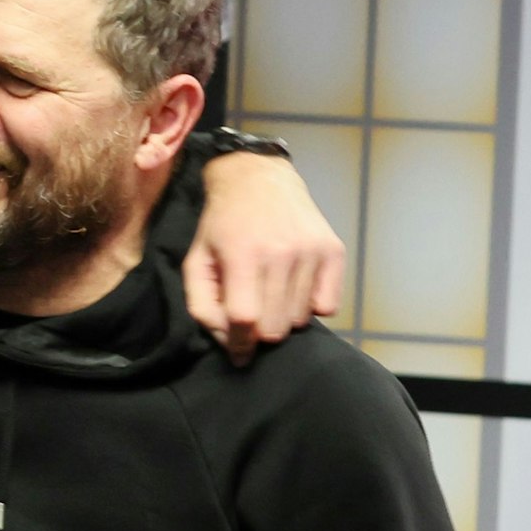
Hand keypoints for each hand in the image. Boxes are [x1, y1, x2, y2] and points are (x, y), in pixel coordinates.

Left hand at [185, 152, 344, 364]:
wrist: (258, 179)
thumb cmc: (222, 225)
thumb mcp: (196, 261)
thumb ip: (203, 305)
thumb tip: (229, 341)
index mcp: (242, 256)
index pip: (245, 319)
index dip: (238, 343)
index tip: (237, 350)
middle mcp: (281, 253)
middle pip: (275, 328)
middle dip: (259, 331)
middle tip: (253, 313)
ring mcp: (311, 251)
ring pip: (300, 320)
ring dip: (283, 316)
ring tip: (271, 292)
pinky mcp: (334, 251)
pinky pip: (328, 306)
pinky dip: (310, 306)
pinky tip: (294, 287)